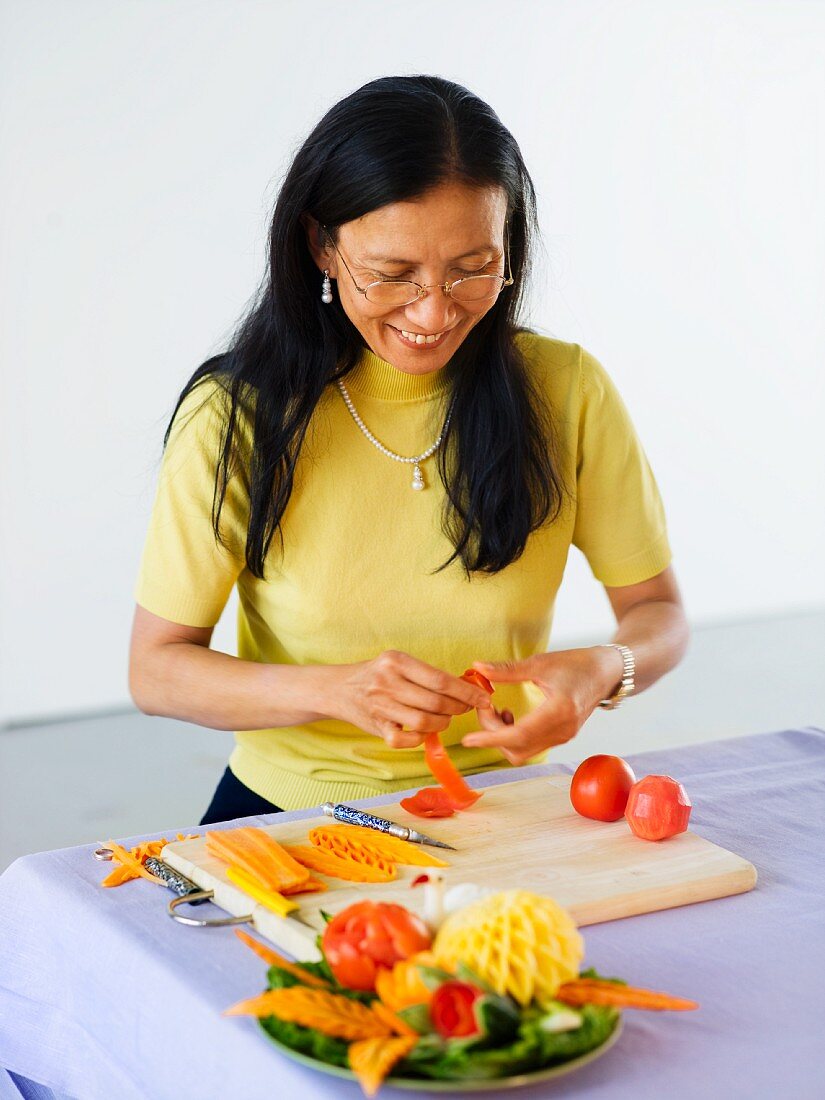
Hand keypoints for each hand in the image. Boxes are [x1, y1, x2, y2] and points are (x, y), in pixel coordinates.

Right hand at [331, 650, 494, 748]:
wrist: (339, 688)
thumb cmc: (377, 675)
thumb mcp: (398, 664)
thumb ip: (427, 675)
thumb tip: (467, 686)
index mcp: (396, 661)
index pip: (440, 679)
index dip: (465, 692)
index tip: (483, 698)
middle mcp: (387, 681)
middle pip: (435, 702)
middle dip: (457, 708)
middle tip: (464, 708)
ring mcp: (380, 705)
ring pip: (423, 722)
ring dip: (442, 723)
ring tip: (444, 718)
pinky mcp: (376, 726)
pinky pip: (404, 740)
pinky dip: (419, 739)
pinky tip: (422, 731)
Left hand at [461, 647, 621, 763]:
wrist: (607, 672)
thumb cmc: (577, 663)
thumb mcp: (541, 663)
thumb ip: (507, 670)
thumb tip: (477, 668)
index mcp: (558, 712)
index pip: (517, 735)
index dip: (490, 738)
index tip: (468, 739)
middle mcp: (561, 731)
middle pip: (516, 748)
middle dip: (493, 733)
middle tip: (484, 707)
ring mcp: (563, 737)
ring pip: (523, 752)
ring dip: (503, 737)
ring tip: (496, 711)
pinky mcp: (562, 736)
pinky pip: (531, 746)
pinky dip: (514, 736)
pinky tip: (510, 716)